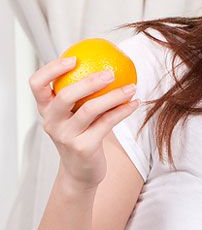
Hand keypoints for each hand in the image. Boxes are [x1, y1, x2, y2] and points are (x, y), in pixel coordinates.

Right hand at [30, 56, 137, 190]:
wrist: (81, 171)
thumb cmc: (81, 135)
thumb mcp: (74, 115)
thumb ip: (81, 94)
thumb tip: (106, 63)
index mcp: (45, 109)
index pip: (37, 84)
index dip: (51, 69)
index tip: (74, 58)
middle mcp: (51, 121)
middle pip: (65, 95)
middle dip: (89, 81)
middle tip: (111, 72)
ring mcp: (66, 135)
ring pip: (90, 109)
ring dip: (114, 96)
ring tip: (132, 87)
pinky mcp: (83, 147)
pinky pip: (107, 123)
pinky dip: (123, 110)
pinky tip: (135, 103)